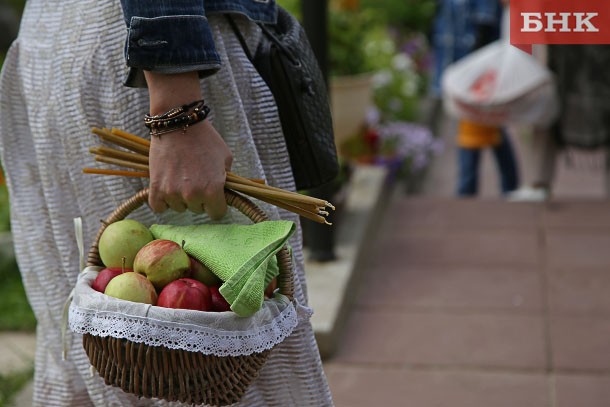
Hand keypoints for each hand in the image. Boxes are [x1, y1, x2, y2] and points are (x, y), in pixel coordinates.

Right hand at [144, 71, 232, 219]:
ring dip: (180, 198)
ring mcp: (173, 193)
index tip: (214, 196)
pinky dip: (162, 201)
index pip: (217, 214)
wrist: (179, 123)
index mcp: (213, 190)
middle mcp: (193, 195)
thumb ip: (226, 180)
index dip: (217, 204)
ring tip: (180, 177)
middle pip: (197, 210)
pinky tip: (167, 188)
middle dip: (199, 198)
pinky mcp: (156, 188)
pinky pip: (159, 207)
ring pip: (179, 208)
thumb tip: (224, 193)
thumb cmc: (206, 139)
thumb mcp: (226, 159)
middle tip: (195, 178)